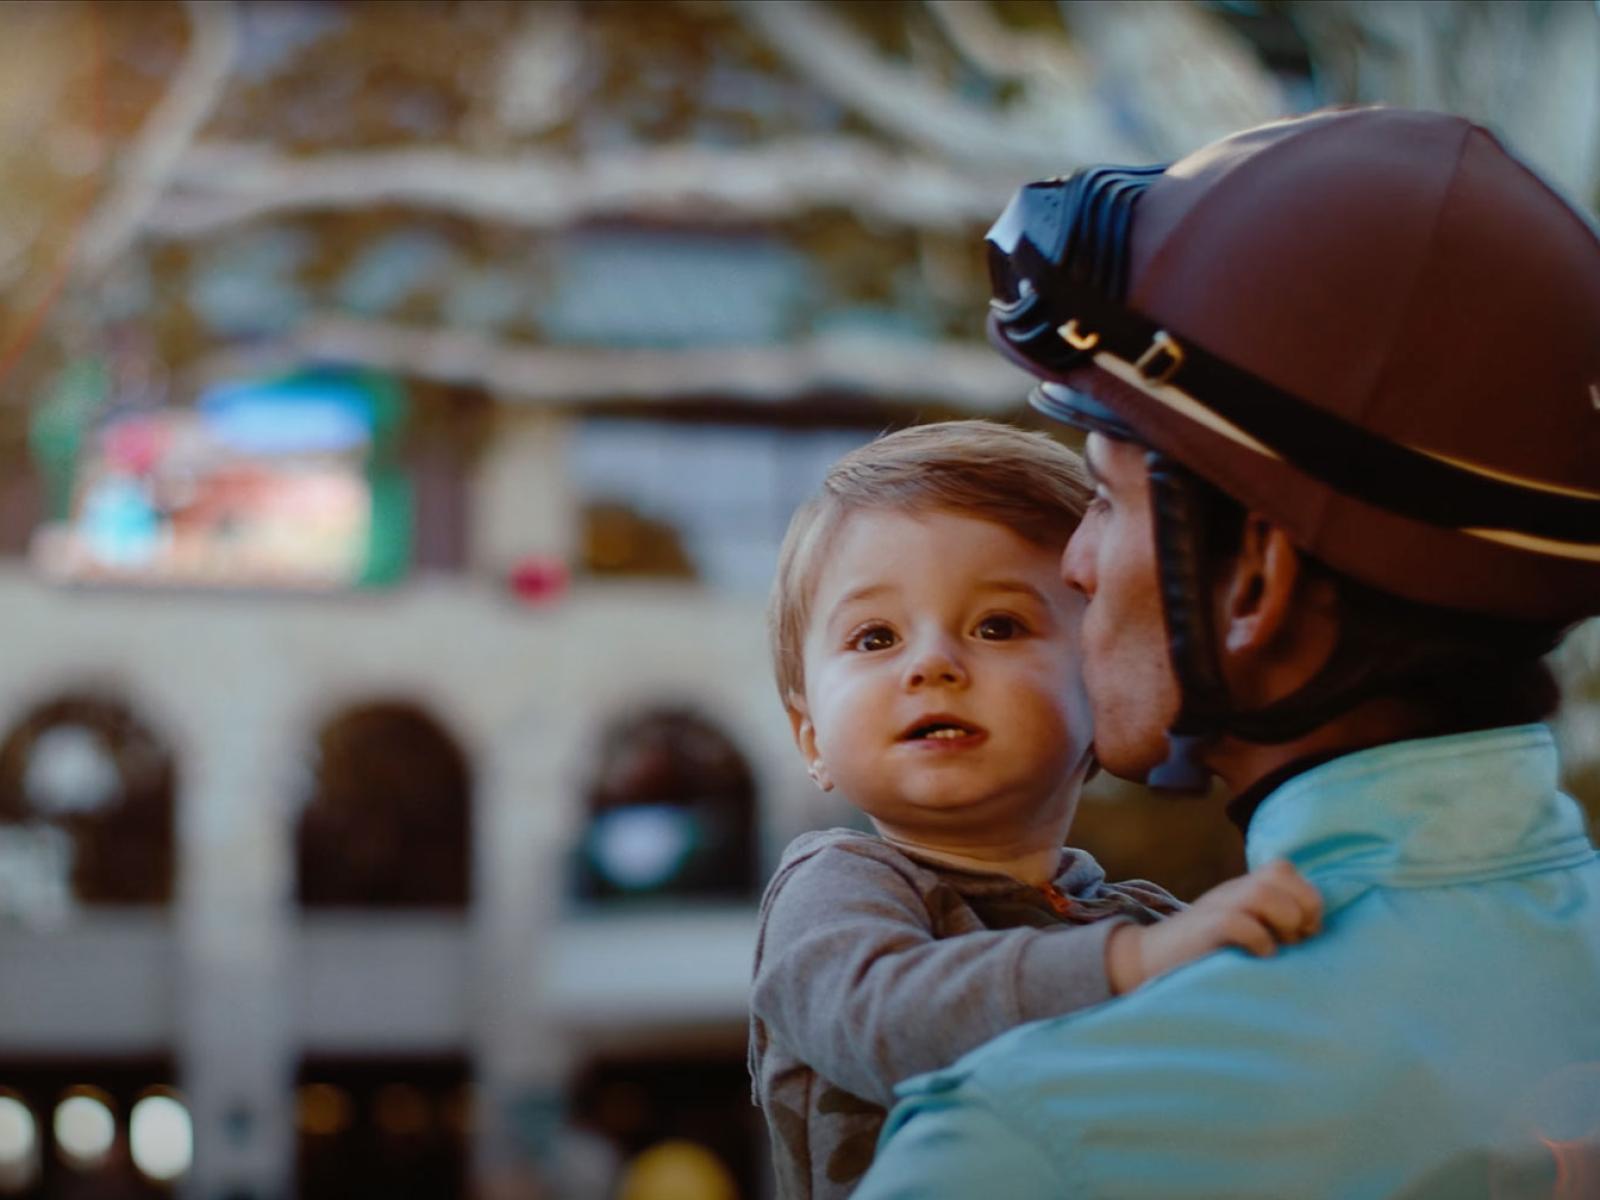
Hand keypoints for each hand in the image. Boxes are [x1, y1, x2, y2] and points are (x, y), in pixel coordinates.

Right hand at [1106, 860, 1322, 993]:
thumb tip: (1312, 935)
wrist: (1148, 960)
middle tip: (1297, 939)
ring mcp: (1216, 907)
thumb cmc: (1204, 952)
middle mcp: (1231, 891)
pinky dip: (1258, 940)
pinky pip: (1238, 922)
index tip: (1307, 932)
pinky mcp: (1204, 930)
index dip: (1307, 897)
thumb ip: (1267, 921)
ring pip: (1263, 893)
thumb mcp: (1238, 927)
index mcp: (1242, 889)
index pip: (1285, 868)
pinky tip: (1259, 955)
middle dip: (1303, 906)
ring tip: (1279, 946)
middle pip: (1280, 871)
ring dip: (1284, 921)